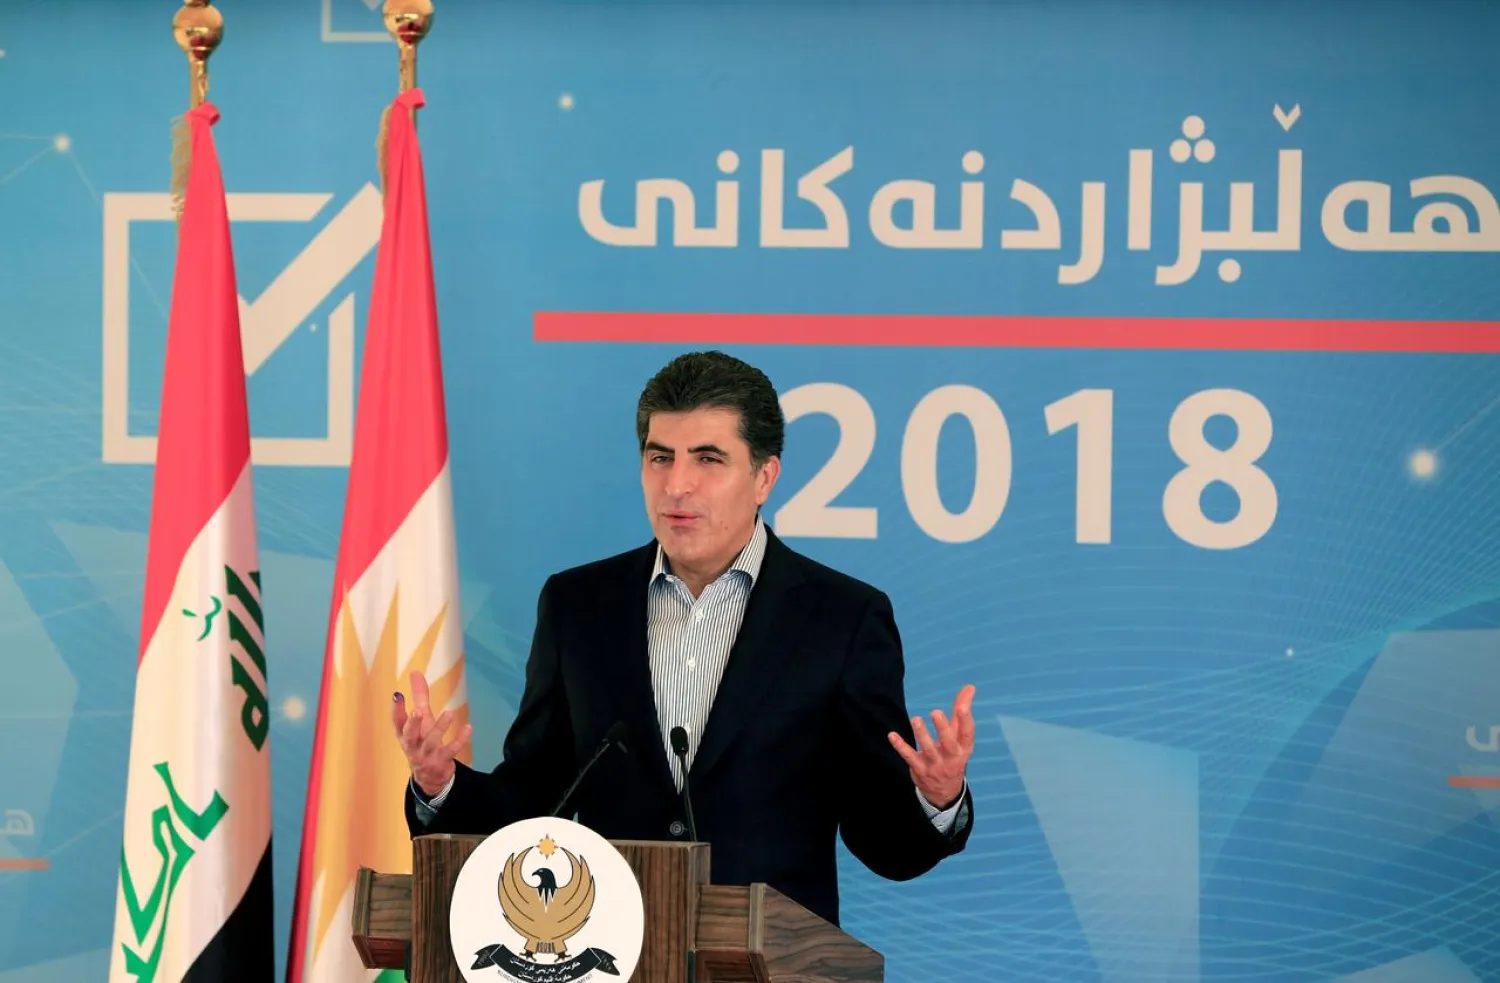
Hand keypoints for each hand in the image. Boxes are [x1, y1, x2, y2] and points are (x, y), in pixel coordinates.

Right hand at [392, 670, 471, 797]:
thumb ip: (419, 696)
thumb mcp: (420, 720)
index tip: (397, 695)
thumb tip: (415, 672)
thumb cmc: (422, 740)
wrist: (429, 776)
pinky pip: (451, 750)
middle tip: (417, 711)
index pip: (398, 722)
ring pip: (431, 741)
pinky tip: (468, 728)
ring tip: (449, 713)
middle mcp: (413, 745)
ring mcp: (426, 755)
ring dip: (440, 727)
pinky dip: (460, 739)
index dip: (396, 710)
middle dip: (413, 723)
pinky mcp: (441, 761)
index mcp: (405, 734)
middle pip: (410, 735)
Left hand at [889, 684, 975, 809]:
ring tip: (916, 719)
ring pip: (928, 749)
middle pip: (948, 743)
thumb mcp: (960, 736)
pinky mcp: (920, 769)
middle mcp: (951, 757)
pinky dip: (900, 746)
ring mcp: (935, 765)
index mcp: (963, 748)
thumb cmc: (953, 754)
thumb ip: (962, 711)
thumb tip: (970, 687)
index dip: (965, 720)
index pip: (966, 733)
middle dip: (943, 728)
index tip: (962, 706)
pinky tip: (892, 735)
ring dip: (921, 734)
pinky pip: (909, 757)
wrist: (945, 791)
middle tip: (936, 712)